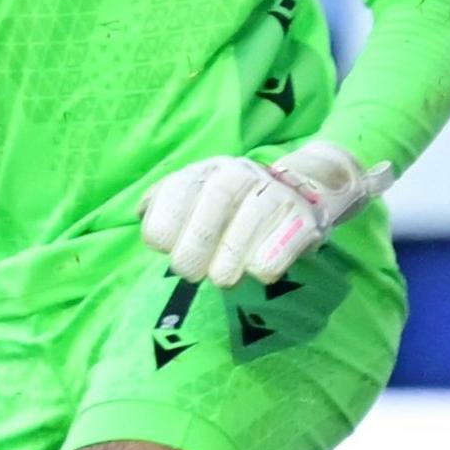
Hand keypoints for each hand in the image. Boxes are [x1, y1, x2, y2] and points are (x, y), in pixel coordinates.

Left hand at [141, 142, 393, 287]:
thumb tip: (139, 212)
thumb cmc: (238, 207)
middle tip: (189, 272)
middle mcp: (242, 175)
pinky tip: (257, 271)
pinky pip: (279, 250)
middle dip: (194, 245)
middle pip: (216, 200)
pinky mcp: (305, 222)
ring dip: (227, 263)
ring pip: (246, 225)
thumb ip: (167, 203)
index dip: (165, 223)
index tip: (162, 248)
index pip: (180, 188)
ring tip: (222, 279)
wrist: (309, 191)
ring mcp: (276, 195)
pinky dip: (263, 266)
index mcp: (210, 170)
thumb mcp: (201, 197)